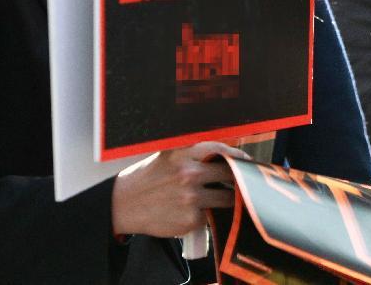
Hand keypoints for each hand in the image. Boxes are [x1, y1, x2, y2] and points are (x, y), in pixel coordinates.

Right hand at [111, 141, 248, 237]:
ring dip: (231, 199)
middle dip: (239, 178)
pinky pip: (212, 216)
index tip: (246, 161)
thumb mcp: (168, 155)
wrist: (124, 204)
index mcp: (185, 154)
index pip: (222, 151)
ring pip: (227, 199)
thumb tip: (227, 154)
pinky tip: (206, 211)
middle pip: (230, 175)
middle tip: (245, 180)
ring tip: (230, 197)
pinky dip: (213, 214)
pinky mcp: (190, 220)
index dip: (238, 156)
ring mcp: (191, 199)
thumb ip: (194, 153)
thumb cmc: (149, 177)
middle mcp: (189, 175)